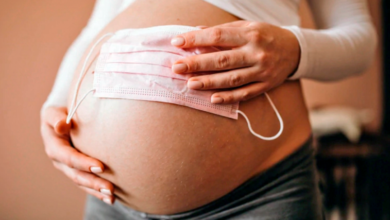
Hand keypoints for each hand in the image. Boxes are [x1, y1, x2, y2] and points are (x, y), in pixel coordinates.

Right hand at [40, 106, 114, 204]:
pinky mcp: (78, 171)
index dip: (83, 163)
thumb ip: (56, 118)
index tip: (101, 166)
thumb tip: (62, 125)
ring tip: (112, 197)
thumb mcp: (53, 113)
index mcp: (54, 147)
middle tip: (110, 188)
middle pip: (77, 175)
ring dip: (97, 191)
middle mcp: (61, 162)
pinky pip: (87, 183)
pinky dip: (98, 192)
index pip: (69, 157)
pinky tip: (111, 198)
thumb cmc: (59, 114)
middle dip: (94, 183)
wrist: (59, 120)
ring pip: (83, 182)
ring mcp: (69, 169)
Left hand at [171, 21, 299, 103]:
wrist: (295, 50)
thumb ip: (223, 31)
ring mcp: (262, 71)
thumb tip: (197, 31)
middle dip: (197, 64)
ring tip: (190, 84)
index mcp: (250, 34)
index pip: (218, 36)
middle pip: (222, 60)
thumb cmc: (266, 35)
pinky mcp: (266, 85)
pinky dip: (229, 97)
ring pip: (232, 79)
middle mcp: (256, 53)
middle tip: (177, 67)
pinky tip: (213, 99)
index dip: (196, 39)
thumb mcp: (247, 26)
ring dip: (209, 82)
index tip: (177, 42)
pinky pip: (245, 93)